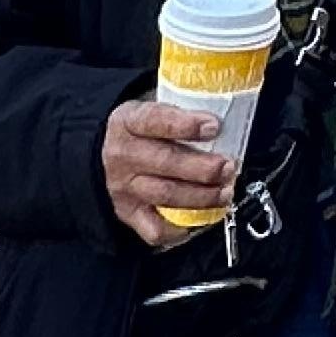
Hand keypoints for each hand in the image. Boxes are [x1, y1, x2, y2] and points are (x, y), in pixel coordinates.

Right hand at [101, 98, 234, 248]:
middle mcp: (123, 155)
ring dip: (201, 196)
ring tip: (224, 192)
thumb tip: (226, 119)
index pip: (156, 121)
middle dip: (203, 167)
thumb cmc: (143, 129)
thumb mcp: (154, 107)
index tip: (214, 127)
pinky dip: (180, 229)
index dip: (187, 125)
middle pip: (165, 162)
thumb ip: (183, 111)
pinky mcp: (129, 213)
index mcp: (128, 121)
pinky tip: (201, 219)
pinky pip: (154, 229)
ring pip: (165, 195)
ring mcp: (125, 187)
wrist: (107, 153)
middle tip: (228, 167)